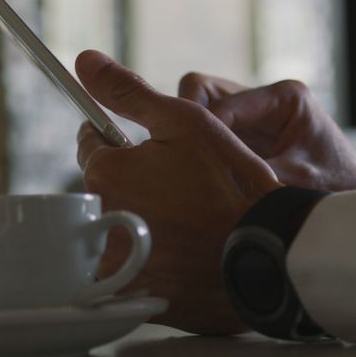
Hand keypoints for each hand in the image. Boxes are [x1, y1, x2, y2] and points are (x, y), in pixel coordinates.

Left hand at [75, 50, 282, 334]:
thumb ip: (129, 91)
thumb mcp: (185, 122)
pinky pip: (131, 267)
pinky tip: (186, 251)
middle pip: (104, 186)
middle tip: (182, 187)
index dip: (123, 139)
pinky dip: (151, 257)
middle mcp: (98, 220)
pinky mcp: (131, 295)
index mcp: (105, 173)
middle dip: (133, 180)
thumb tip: (85, 60)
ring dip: (141, 218)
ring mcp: (114, 264)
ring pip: (116, 224)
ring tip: (188, 220)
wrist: (270, 257)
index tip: (153, 149)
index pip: (92, 143)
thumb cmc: (232, 185)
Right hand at [178, 73, 355, 190]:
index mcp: (284, 96)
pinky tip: (193, 175)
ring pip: (198, 108)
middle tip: (176, 156)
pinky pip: (206, 132)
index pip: (222, 101)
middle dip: (186, 121)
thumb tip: (210, 182)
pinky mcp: (242, 135)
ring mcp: (250, 115)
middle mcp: (263, 99)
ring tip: (183, 168)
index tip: (181, 155)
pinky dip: (196, 149)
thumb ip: (255, 175)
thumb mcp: (296, 182)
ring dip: (189, 136)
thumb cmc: (338, 189)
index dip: (198, 128)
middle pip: (201, 90)